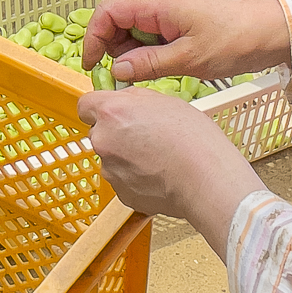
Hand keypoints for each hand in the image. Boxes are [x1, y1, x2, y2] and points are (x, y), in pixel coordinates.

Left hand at [77, 84, 263, 244]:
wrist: (206, 180)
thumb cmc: (193, 139)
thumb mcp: (165, 101)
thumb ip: (135, 99)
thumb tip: (125, 100)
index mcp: (112, 112)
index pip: (85, 105)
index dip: (100, 108)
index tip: (114, 112)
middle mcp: (103, 140)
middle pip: (99, 132)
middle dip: (116, 133)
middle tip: (145, 136)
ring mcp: (110, 170)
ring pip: (111, 158)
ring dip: (126, 157)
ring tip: (158, 159)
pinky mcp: (120, 193)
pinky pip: (122, 180)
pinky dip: (135, 178)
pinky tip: (159, 176)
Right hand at [80, 0, 291, 85]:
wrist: (268, 32)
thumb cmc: (234, 40)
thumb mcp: (188, 59)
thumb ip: (148, 64)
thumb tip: (116, 70)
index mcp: (157, 2)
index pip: (107, 11)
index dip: (93, 38)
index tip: (92, 65)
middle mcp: (157, 0)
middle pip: (115, 20)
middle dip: (112, 49)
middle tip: (124, 76)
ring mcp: (166, 9)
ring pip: (130, 29)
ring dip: (130, 53)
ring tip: (147, 73)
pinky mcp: (175, 19)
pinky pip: (148, 34)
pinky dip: (145, 51)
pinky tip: (159, 67)